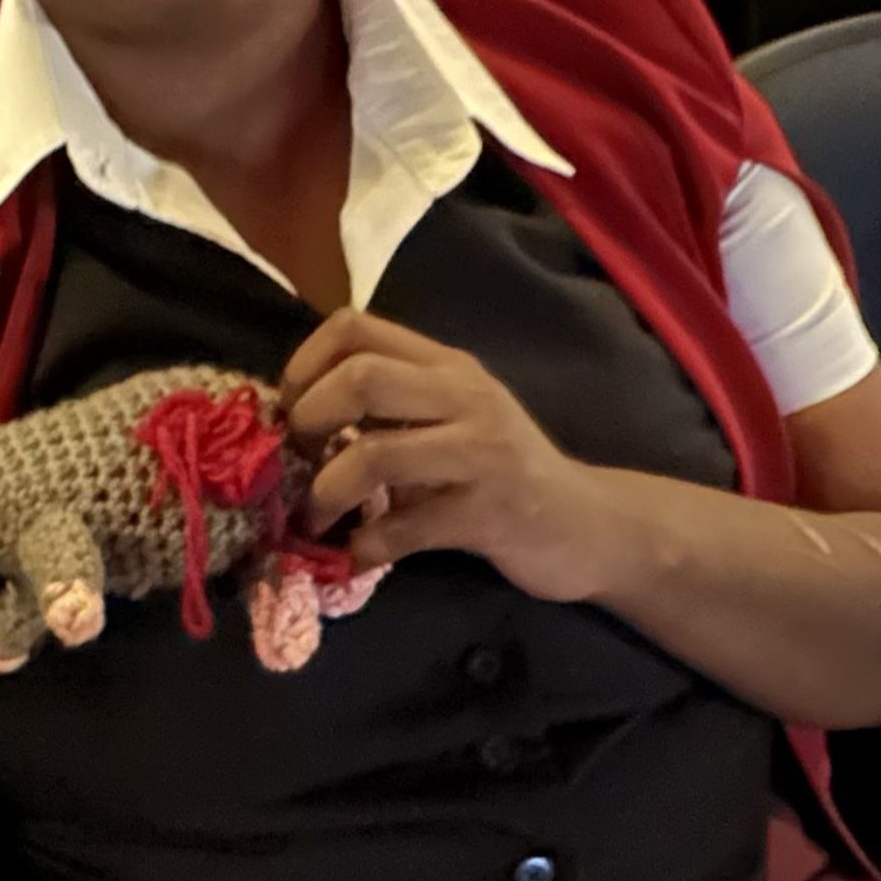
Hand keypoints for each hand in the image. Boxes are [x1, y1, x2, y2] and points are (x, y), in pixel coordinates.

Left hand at [281, 311, 642, 603]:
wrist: (589, 524)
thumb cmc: (503, 471)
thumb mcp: (451, 418)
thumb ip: (391, 408)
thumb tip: (299, 421)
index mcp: (445, 365)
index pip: (355, 326)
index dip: (304, 363)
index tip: (291, 409)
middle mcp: (463, 395)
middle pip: (360, 377)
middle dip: (309, 420)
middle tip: (299, 460)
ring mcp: (480, 452)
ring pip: (374, 454)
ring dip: (326, 493)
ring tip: (317, 517)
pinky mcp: (489, 512)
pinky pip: (405, 527)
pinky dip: (367, 545)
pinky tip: (359, 554)